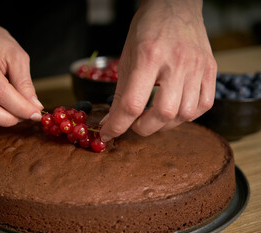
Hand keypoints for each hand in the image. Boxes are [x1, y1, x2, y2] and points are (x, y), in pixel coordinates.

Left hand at [100, 0, 216, 140]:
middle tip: (134, 123)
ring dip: (164, 124)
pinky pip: (204, 105)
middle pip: (163, 113)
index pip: (132, 103)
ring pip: (185, 114)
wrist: (175, 6)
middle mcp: (177, 62)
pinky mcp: (210, 69)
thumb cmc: (147, 30)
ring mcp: (197, 67)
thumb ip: (120, 93)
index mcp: (149, 56)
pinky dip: (187, 115)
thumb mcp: (127, 58)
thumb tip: (111, 122)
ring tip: (153, 116)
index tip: (108, 134)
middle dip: (143, 128)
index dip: (117, 125)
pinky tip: (175, 108)